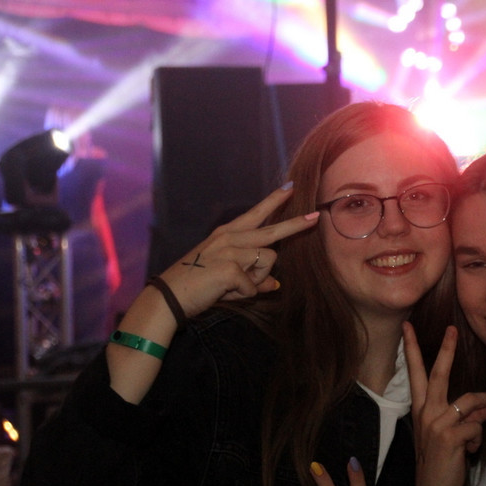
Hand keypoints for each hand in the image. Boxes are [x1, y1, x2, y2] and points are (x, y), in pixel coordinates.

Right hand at [157, 184, 318, 318]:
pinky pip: (254, 284)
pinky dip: (244, 293)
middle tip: (316, 217)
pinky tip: (226, 292)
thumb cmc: (197, 285)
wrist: (168, 297)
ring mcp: (229, 250)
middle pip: (272, 231)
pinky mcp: (230, 268)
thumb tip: (275, 285)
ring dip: (256, 280)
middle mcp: (230, 237)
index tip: (290, 188)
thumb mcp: (227, 278)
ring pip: (267, 262)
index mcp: (228, 234)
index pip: (256, 213)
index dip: (274, 201)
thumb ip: (252, 279)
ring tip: (233, 286)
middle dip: (296, 225)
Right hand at [406, 323, 485, 485]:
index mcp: (422, 408)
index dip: (411, 349)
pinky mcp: (448, 437)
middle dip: (446, 350)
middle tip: (451, 329)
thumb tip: (484, 400)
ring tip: (485, 426)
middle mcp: (425, 412)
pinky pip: (477, 426)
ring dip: (484, 413)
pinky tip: (471, 451)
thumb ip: (462, 413)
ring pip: (470, 401)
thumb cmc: (442, 460)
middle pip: (437, 373)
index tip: (407, 327)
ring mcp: (436, 424)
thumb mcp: (447, 432)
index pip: (417, 372)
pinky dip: (480, 437)